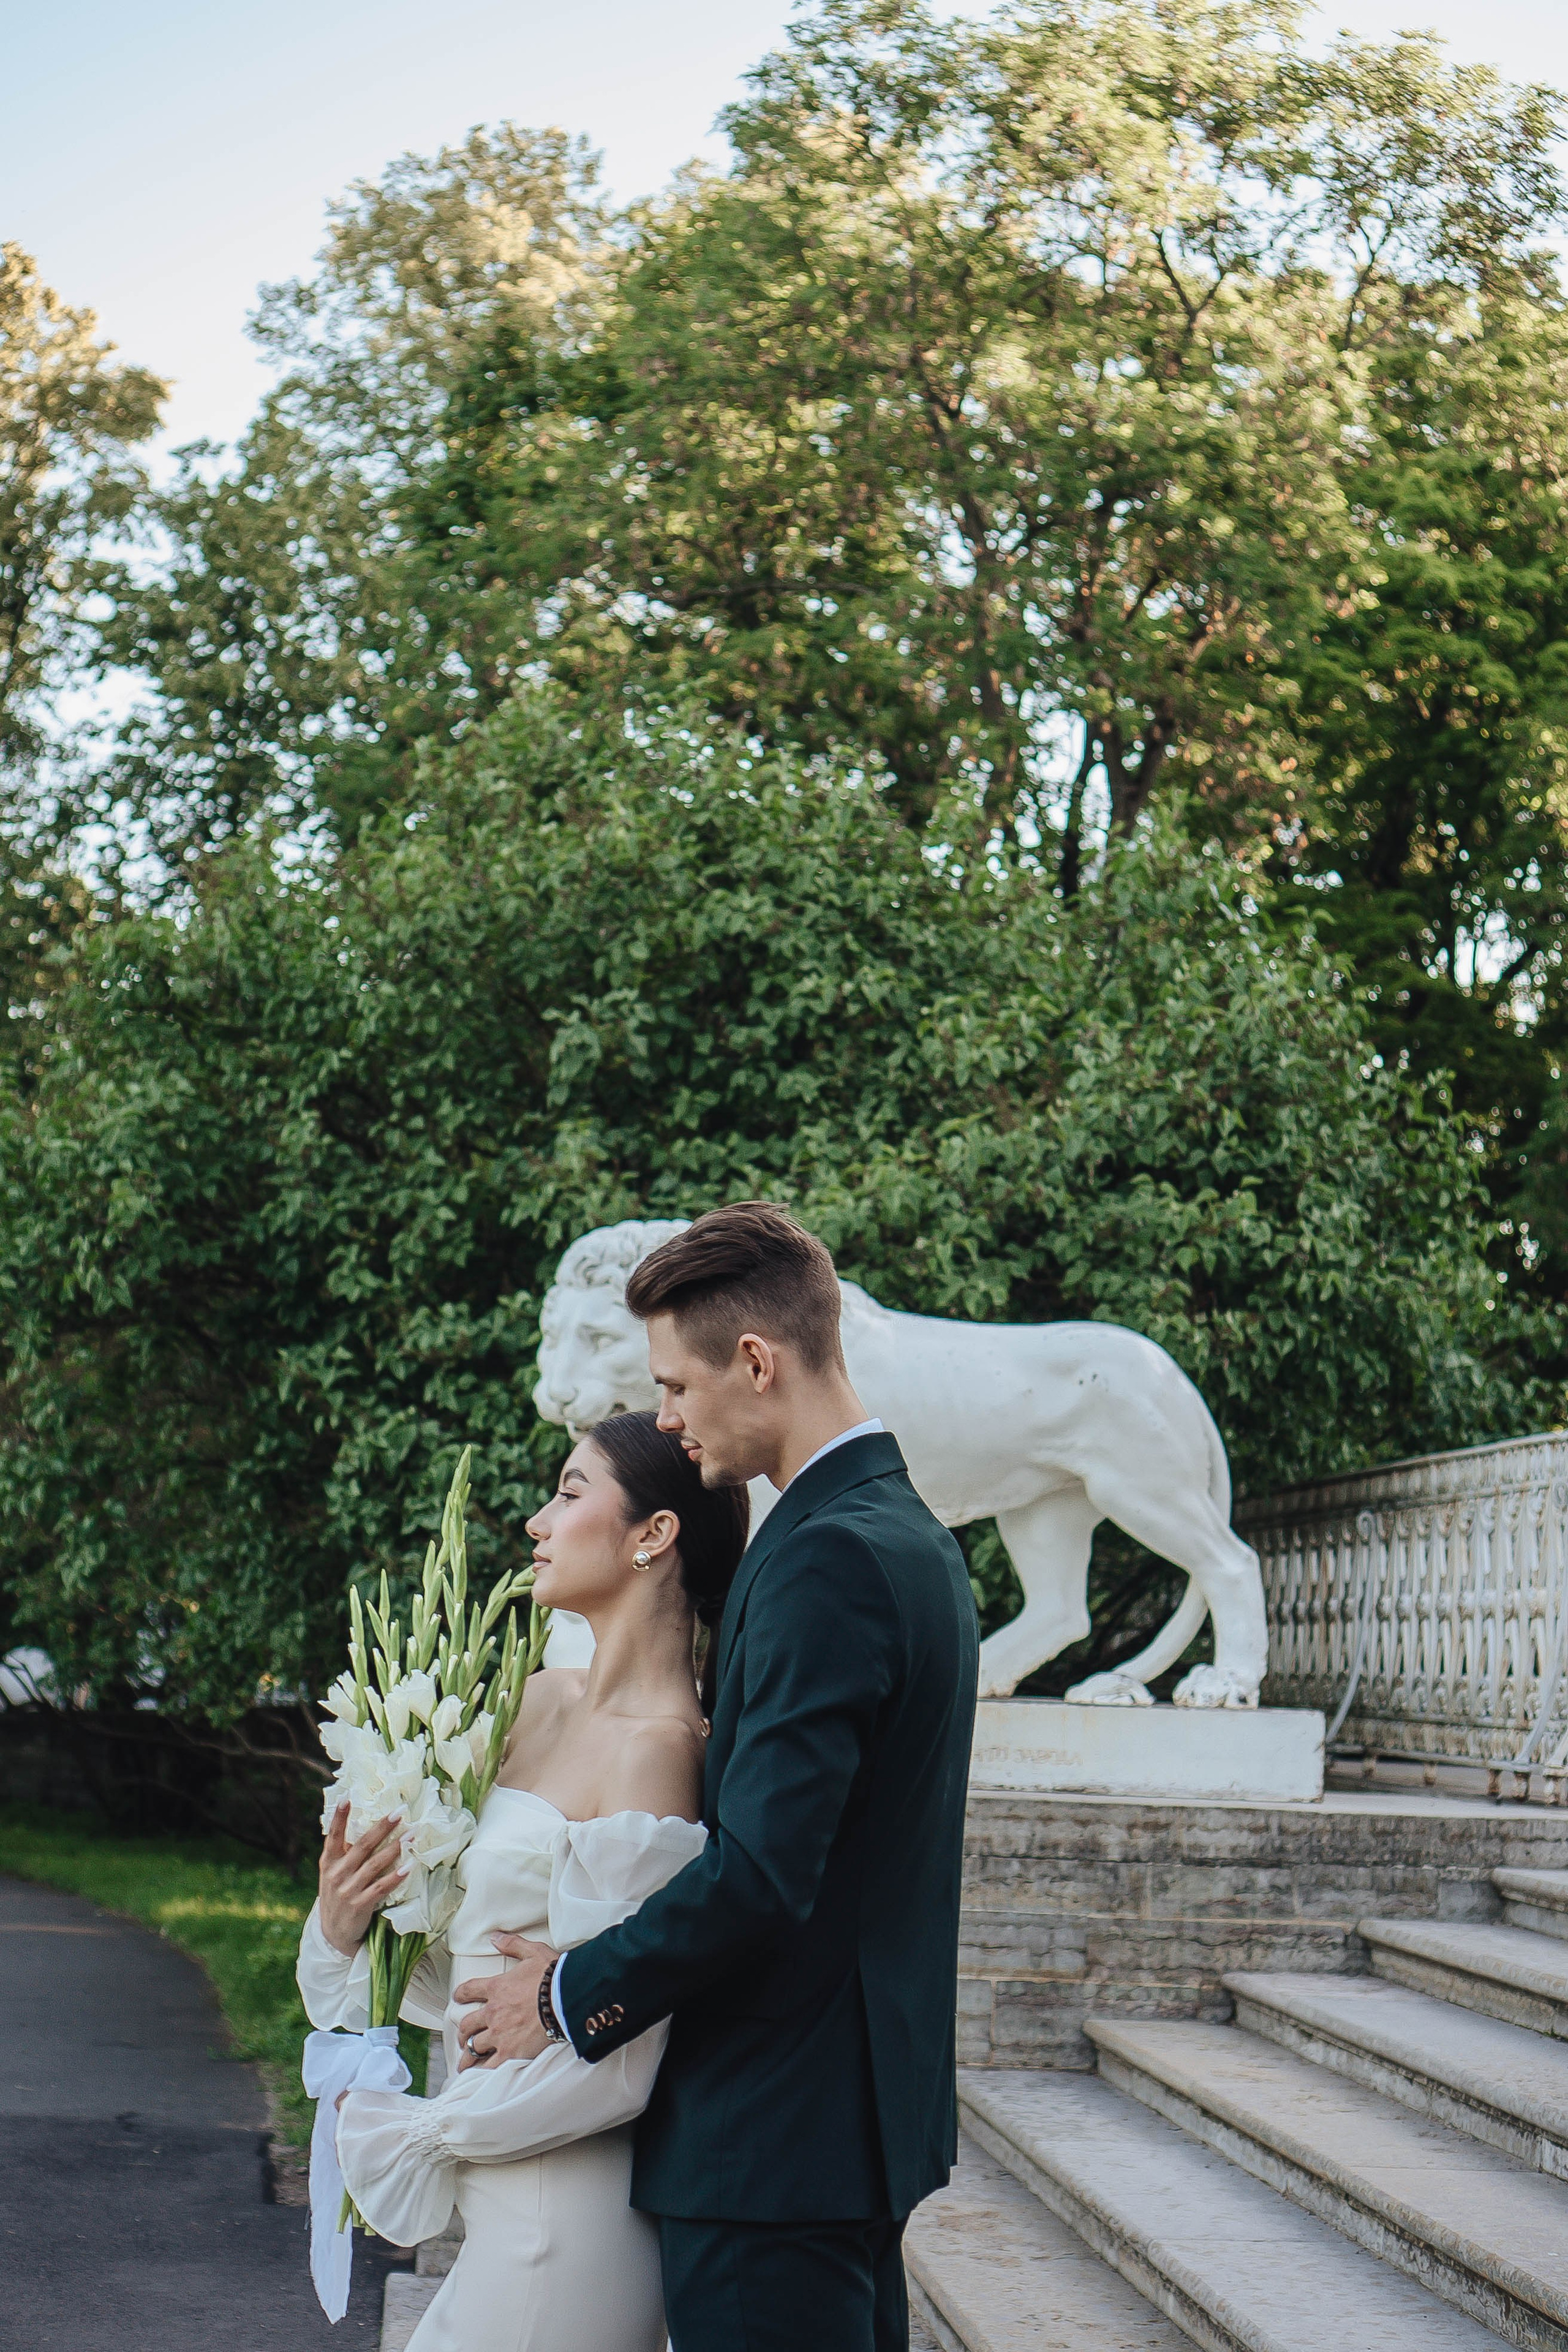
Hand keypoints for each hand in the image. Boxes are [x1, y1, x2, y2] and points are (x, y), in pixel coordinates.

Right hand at [318, 1803, 404, 1955]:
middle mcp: (336, 1874)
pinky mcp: (359, 1905)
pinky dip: (395, 1876)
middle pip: (362, 1845)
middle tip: (400, 1812)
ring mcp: (347, 1890)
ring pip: (374, 1864)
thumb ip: (344, 1853)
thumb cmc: (338, 1895)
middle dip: (382, 1827)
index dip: (340, 1817)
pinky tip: (408, 1866)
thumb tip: (363, 1824)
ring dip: (395, 1848)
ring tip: (412, 1835)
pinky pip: (381, 1887)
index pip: (333, 1836)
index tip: (347, 1797)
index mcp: (328, 1862)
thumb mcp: (333, 1874)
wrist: (333, 1933)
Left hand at [452, 1935, 560, 2067]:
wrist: (565, 1999)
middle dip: (463, 2031)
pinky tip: (477, 2076)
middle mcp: (493, 2012)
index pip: (469, 1990)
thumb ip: (512, 1944)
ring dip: (467, 2054)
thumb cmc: (553, 1976)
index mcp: (496, 1988)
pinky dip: (481, 2072)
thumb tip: (495, 1937)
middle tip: (462, 2036)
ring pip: (474, 2047)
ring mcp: (499, 2034)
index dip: (461, 1994)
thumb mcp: (533, 1952)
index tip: (458, 1998)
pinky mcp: (510, 2053)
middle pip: (468, 2024)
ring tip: (464, 2062)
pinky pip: (489, 2066)